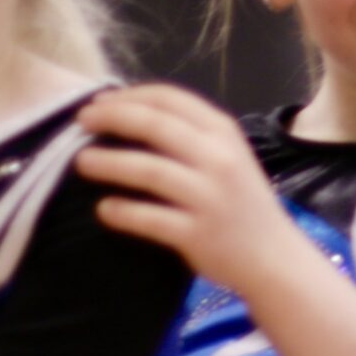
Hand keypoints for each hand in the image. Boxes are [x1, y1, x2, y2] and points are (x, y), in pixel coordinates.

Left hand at [72, 84, 306, 293]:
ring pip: (148, 170)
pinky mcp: (198, 234)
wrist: (275, 259)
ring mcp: (209, 198)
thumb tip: (129, 115)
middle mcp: (219, 159)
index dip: (128, 96)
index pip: (170, 99)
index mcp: (225, 133)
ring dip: (108, 163)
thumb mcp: (228, 157)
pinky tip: (104, 208)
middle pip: (155, 125)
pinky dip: (121, 212)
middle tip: (81, 122)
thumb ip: (191, 136)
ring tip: (81, 162)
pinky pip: (149, 218)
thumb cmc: (243, 205)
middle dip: (111, 118)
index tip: (99, 102)